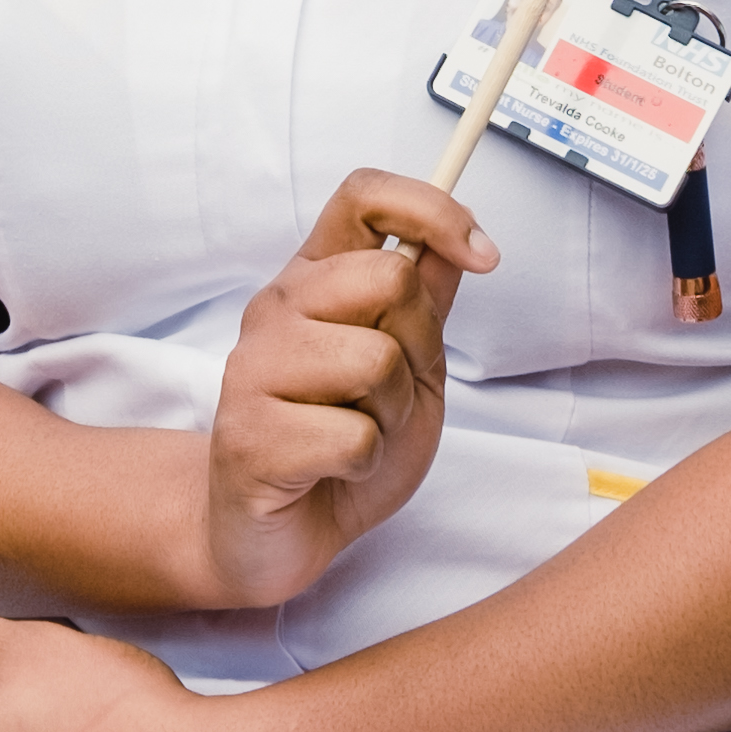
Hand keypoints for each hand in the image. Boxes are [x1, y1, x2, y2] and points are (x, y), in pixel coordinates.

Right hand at [189, 170, 490, 607]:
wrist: (275, 535)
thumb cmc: (341, 447)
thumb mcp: (408, 369)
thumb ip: (425, 306)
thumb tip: (463, 241)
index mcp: (312, 280)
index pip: (363, 196)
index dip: (433, 209)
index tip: (483, 253)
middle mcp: (274, 309)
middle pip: (387, 276)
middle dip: (415, 347)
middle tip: (386, 393)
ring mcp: (251, 369)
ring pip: (375, 361)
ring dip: (391, 414)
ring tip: (358, 436)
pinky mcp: (248, 436)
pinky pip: (353, 435)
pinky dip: (365, 461)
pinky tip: (333, 469)